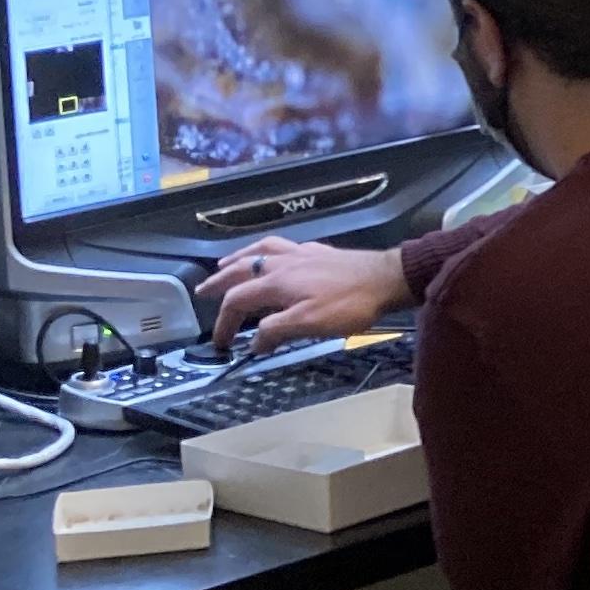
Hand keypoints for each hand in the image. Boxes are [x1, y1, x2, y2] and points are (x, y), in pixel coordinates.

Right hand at [197, 237, 408, 355]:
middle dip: (219, 282)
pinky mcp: (317, 252)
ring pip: (259, 252)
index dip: (224, 322)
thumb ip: (277, 331)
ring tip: (226, 266)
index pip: (237, 300)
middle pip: (241, 270)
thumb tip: (254, 341)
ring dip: (238, 260)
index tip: (221, 342)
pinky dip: (264, 251)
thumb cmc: (349, 303)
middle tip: (202, 291)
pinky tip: (271, 256)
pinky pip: (280, 247)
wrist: (387, 278)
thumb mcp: (309, 324)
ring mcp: (300, 254)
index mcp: (275, 282)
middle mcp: (282, 263)